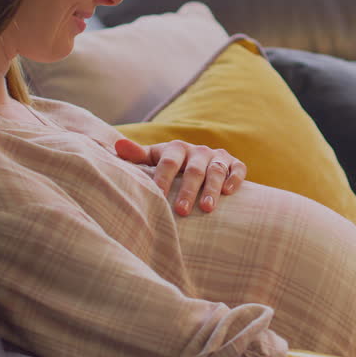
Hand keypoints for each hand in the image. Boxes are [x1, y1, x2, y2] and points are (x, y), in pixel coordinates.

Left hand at [114, 138, 245, 215]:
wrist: (199, 161)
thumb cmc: (169, 166)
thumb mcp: (153, 159)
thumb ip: (137, 156)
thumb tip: (118, 145)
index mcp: (176, 148)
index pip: (168, 162)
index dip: (163, 179)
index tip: (157, 196)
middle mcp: (198, 150)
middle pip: (193, 170)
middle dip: (188, 190)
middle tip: (181, 211)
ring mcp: (217, 156)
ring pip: (215, 171)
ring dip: (212, 189)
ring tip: (206, 209)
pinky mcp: (234, 163)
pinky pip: (237, 169)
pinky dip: (234, 179)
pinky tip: (229, 193)